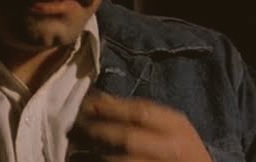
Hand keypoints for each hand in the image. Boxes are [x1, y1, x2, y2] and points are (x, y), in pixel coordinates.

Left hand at [68, 91, 212, 161]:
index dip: (110, 107)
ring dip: (96, 156)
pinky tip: (90, 161)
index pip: (140, 112)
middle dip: (98, 132)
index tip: (86, 105)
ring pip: (122, 161)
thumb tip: (101, 99)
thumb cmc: (181, 148)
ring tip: (76, 151)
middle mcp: (172, 148)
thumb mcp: (171, 126)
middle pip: (128, 138)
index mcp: (176, 125)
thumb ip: (142, 114)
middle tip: (74, 129)